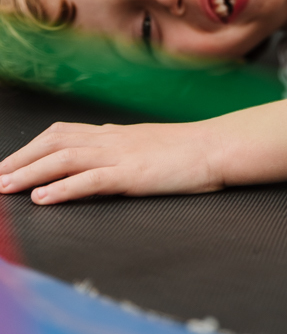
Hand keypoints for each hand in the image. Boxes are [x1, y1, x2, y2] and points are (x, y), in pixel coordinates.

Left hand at [0, 118, 224, 203]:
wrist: (218, 147)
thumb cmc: (190, 151)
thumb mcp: (149, 145)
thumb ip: (124, 149)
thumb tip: (101, 155)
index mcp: (116, 134)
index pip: (63, 134)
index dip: (32, 148)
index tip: (11, 163)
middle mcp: (112, 140)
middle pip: (55, 142)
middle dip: (21, 159)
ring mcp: (121, 155)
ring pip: (64, 159)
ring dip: (30, 173)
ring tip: (6, 187)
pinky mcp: (132, 174)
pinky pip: (90, 180)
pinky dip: (62, 189)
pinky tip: (42, 199)